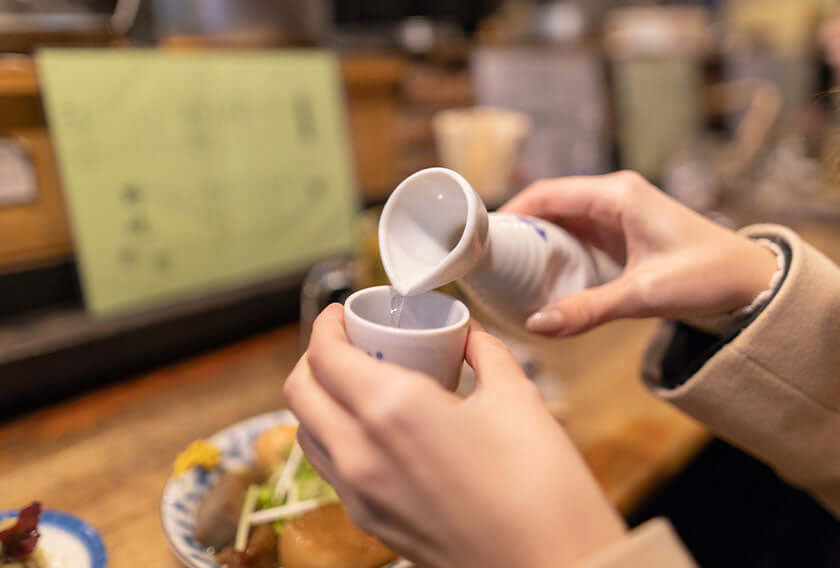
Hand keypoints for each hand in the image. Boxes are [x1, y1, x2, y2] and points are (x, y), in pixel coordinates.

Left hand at [284, 305, 625, 567]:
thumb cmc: (541, 485)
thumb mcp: (517, 398)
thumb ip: (485, 354)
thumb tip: (469, 334)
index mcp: (391, 410)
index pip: (324, 355)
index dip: (326, 325)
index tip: (341, 313)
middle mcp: (359, 454)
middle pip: (299, 393)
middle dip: (314, 358)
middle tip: (348, 342)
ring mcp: (360, 496)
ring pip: (307, 434)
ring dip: (319, 400)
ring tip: (358, 385)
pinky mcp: (372, 526)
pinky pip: (331, 470)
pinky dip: (336, 438)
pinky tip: (377, 432)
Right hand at [500, 171, 777, 335]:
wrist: (753, 284)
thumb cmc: (708, 276)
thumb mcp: (643, 295)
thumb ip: (588, 310)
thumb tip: (536, 326)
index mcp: (618, 195)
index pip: (548, 193)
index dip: (511, 211)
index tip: (480, 236)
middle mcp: (616, 198)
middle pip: (550, 206)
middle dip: (518, 231)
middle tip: (486, 260)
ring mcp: (621, 217)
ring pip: (563, 224)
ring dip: (537, 244)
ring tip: (505, 271)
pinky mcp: (626, 237)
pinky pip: (580, 239)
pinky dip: (558, 255)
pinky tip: (542, 278)